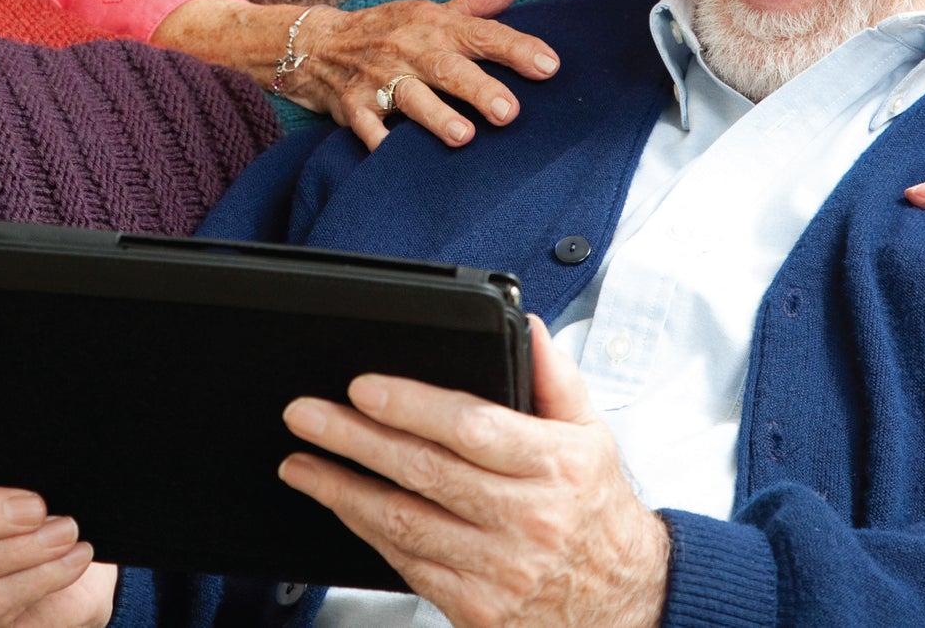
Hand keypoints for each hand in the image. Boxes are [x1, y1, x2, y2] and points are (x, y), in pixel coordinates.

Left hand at [278, 317, 669, 627]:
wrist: (622, 600)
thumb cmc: (597, 507)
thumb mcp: (591, 431)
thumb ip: (556, 375)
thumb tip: (528, 324)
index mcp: (553, 465)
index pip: (471, 427)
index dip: (412, 406)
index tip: (364, 388)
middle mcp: (525, 519)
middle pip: (424, 472)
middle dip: (355, 439)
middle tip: (307, 415)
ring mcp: (497, 570)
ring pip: (403, 524)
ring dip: (343, 490)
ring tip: (301, 462)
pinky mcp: (475, 609)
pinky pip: (407, 566)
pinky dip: (367, 533)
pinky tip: (342, 506)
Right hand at [291, 0, 560, 148]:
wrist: (316, 44)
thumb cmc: (389, 31)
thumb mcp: (431, 12)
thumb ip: (477, 3)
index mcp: (435, 25)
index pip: (482, 34)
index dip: (517, 49)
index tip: (550, 66)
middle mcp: (409, 48)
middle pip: (448, 69)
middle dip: (479, 89)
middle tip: (510, 112)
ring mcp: (379, 78)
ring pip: (410, 98)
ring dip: (436, 116)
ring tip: (463, 137)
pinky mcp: (353, 106)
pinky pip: (368, 127)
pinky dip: (380, 142)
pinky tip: (396, 157)